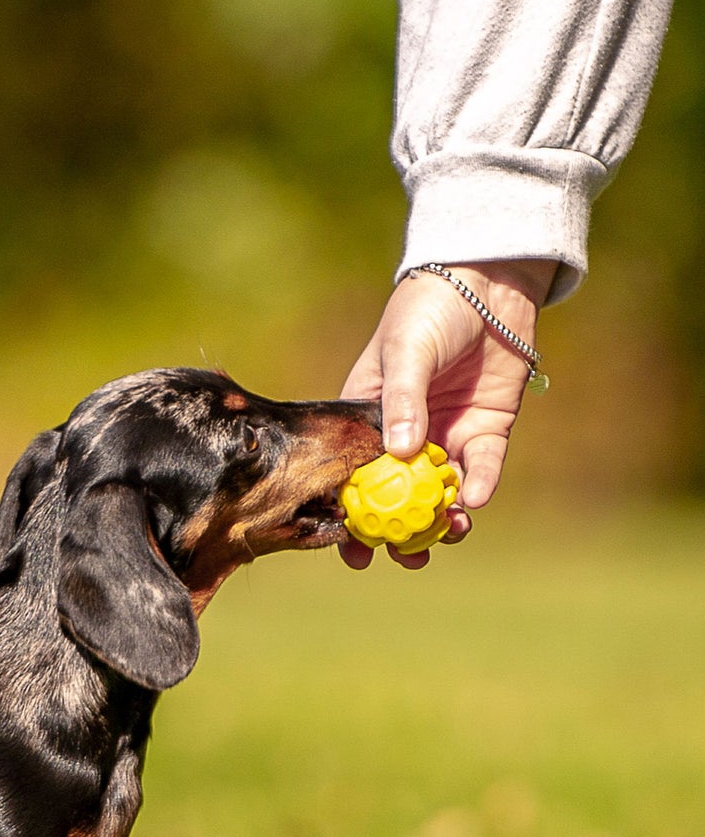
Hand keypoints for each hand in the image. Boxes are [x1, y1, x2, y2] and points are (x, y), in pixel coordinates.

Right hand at [338, 258, 555, 569]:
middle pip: (396, 494)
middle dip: (399, 529)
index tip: (352, 547)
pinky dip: (477, 486)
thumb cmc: (428, 309)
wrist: (488, 280)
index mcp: (365, 418)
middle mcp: (403, 435)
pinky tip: (472, 502)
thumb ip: (402, 401)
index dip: (350, 514)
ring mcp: (445, 434)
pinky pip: (480, 468)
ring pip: (439, 490)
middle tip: (403, 556)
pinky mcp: (485, 429)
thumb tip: (400, 455)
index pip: (352, 475)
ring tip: (445, 537)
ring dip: (441, 518)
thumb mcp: (405, 351)